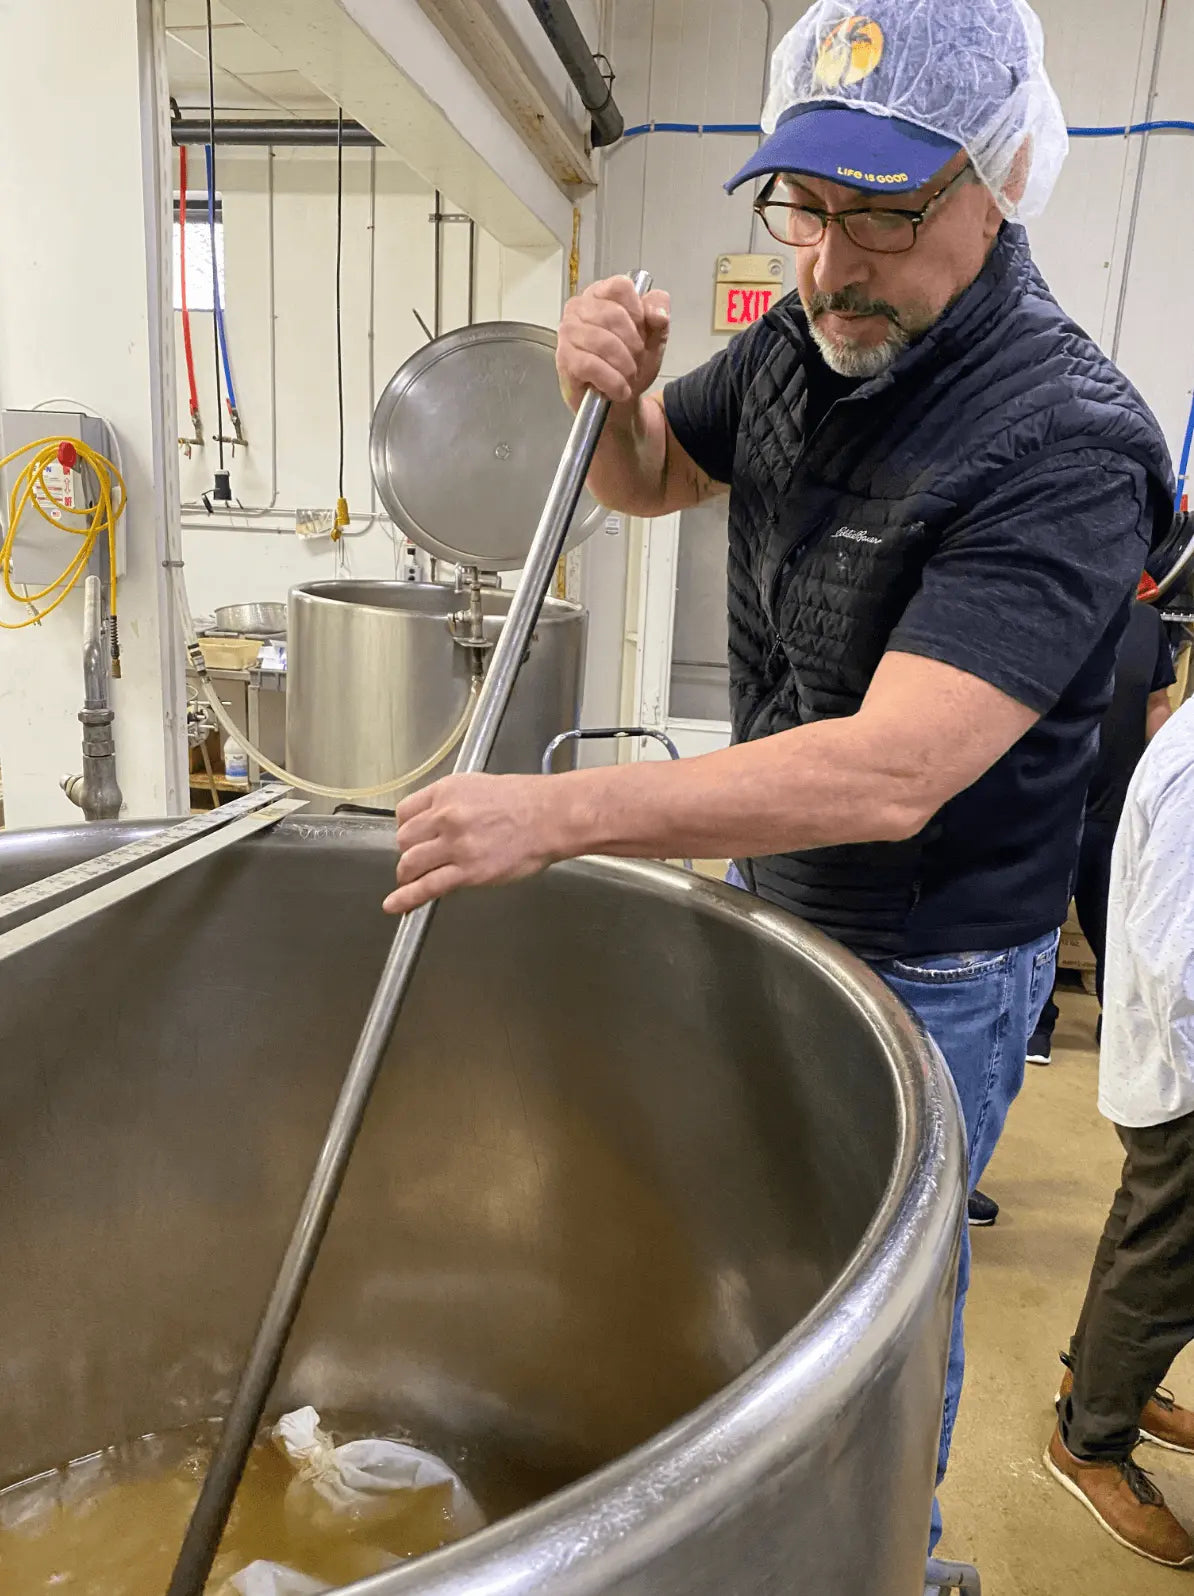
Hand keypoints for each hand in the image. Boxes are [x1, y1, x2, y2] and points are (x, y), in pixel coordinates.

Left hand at [384, 772, 574, 914]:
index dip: (406, 828)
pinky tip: (395, 905)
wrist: (551, 816)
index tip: (411, 837)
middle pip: (404, 839)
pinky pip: (427, 886)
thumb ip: (453, 803)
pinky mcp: (467, 872)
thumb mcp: (479, 787)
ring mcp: (455, 845)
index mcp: (446, 791)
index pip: (405, 812)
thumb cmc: (526, 801)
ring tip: (412, 880)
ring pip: (410, 863)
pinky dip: (407, 898)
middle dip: (409, 851)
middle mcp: (445, 815)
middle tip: (419, 859)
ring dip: (408, 874)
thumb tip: (437, 822)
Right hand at [556, 276, 670, 410]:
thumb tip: (657, 314)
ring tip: (627, 376)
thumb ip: (659, 315)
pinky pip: (591, 365)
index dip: (638, 311)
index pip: (620, 286)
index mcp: (601, 294)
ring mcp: (568, 333)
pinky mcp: (564, 359)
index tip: (642, 332)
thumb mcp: (654, 335)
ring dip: (624, 365)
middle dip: (633, 344)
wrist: (620, 401)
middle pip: (613, 314)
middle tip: (635, 360)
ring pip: (602, 341)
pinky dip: (612, 381)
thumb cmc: (630, 363)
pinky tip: (618, 389)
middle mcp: (579, 308)